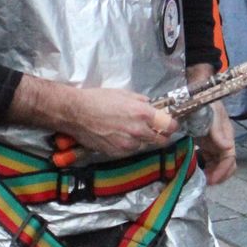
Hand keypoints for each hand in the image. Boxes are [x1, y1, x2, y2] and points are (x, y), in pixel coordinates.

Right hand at [57, 87, 178, 158]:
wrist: (75, 113)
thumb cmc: (96, 100)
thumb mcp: (122, 93)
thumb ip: (141, 101)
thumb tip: (151, 106)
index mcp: (142, 113)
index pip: (170, 125)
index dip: (171, 125)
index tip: (169, 124)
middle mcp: (138, 131)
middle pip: (162, 140)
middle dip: (160, 135)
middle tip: (154, 129)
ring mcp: (127, 144)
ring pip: (145, 146)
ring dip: (142, 140)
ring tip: (129, 131)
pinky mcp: (117, 153)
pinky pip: (130, 151)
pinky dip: (128, 145)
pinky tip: (118, 136)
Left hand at [196, 101, 236, 184]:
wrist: (197, 94)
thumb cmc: (207, 105)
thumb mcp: (213, 116)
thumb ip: (218, 131)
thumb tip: (227, 147)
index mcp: (227, 137)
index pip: (229, 159)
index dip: (222, 171)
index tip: (211, 180)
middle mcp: (223, 142)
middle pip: (227, 165)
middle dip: (219, 175)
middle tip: (206, 182)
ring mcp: (215, 143)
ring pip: (218, 163)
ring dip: (212, 172)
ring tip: (201, 178)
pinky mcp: (206, 143)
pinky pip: (209, 159)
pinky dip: (205, 166)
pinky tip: (196, 169)